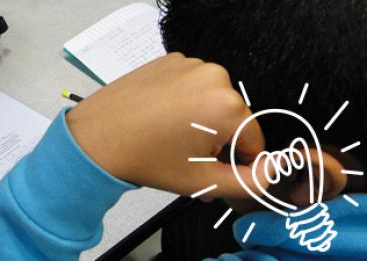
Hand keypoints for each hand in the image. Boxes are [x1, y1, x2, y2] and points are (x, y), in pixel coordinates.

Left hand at [66, 53, 265, 197]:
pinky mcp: (171, 60)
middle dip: (216, 139)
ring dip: (201, 118)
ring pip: (213, 100)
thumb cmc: (144, 158)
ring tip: (171, 134)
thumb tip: (274, 168)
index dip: (235, 160)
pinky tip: (163, 115)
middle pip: (233, 118)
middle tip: (185, 153)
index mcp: (227, 106)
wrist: (97, 138)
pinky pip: (192, 84)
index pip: (253, 140)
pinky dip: (185, 100)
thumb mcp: (202, 182)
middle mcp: (214, 77)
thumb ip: (250, 182)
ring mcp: (190, 64)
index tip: (209, 165)